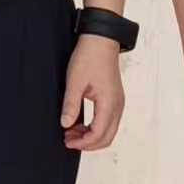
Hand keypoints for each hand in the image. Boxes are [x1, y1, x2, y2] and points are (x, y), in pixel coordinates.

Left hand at [60, 35, 126, 153]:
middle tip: (68, 140)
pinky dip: (95, 126)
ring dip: (91, 135)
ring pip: (108, 130)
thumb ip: (71, 105)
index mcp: (109, 103)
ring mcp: (118, 102)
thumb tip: (65, 124)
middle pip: (106, 137)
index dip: (82, 143)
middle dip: (87, 143)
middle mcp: (117, 106)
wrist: (101, 40)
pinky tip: (80, 123)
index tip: (67, 141)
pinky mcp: (114, 98)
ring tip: (71, 131)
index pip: (98, 134)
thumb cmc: (89, 57)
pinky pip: (108, 120)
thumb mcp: (75, 81)